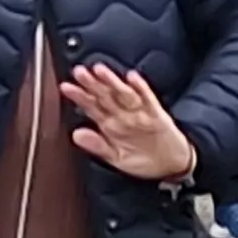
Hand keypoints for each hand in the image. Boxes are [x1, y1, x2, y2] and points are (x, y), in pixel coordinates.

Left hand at [62, 61, 198, 183]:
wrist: (171, 166)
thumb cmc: (143, 160)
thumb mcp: (116, 158)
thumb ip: (97, 146)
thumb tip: (76, 135)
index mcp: (110, 125)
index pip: (91, 106)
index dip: (79, 97)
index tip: (66, 87)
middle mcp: (123, 115)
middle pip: (105, 96)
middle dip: (92, 84)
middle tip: (79, 72)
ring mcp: (140, 113)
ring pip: (123, 94)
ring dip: (112, 82)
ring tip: (100, 71)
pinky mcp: (157, 115)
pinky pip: (148, 100)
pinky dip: (141, 89)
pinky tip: (133, 78)